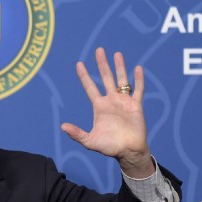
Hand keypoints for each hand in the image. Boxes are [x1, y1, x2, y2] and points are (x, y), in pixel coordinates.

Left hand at [61, 48, 154, 177]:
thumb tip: (62, 126)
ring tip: (117, 53)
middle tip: (99, 50)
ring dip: (119, 67)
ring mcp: (124, 101)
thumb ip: (77, 134)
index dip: (84, 76)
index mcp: (99, 107)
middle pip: (105, 78)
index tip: (79, 64)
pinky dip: (138, 79)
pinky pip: (138, 90)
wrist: (128, 152)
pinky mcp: (136, 105)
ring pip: (121, 79)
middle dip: (102, 64)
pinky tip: (138, 68)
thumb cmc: (109, 147)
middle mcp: (111, 101)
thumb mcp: (90, 141)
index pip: (90, 87)